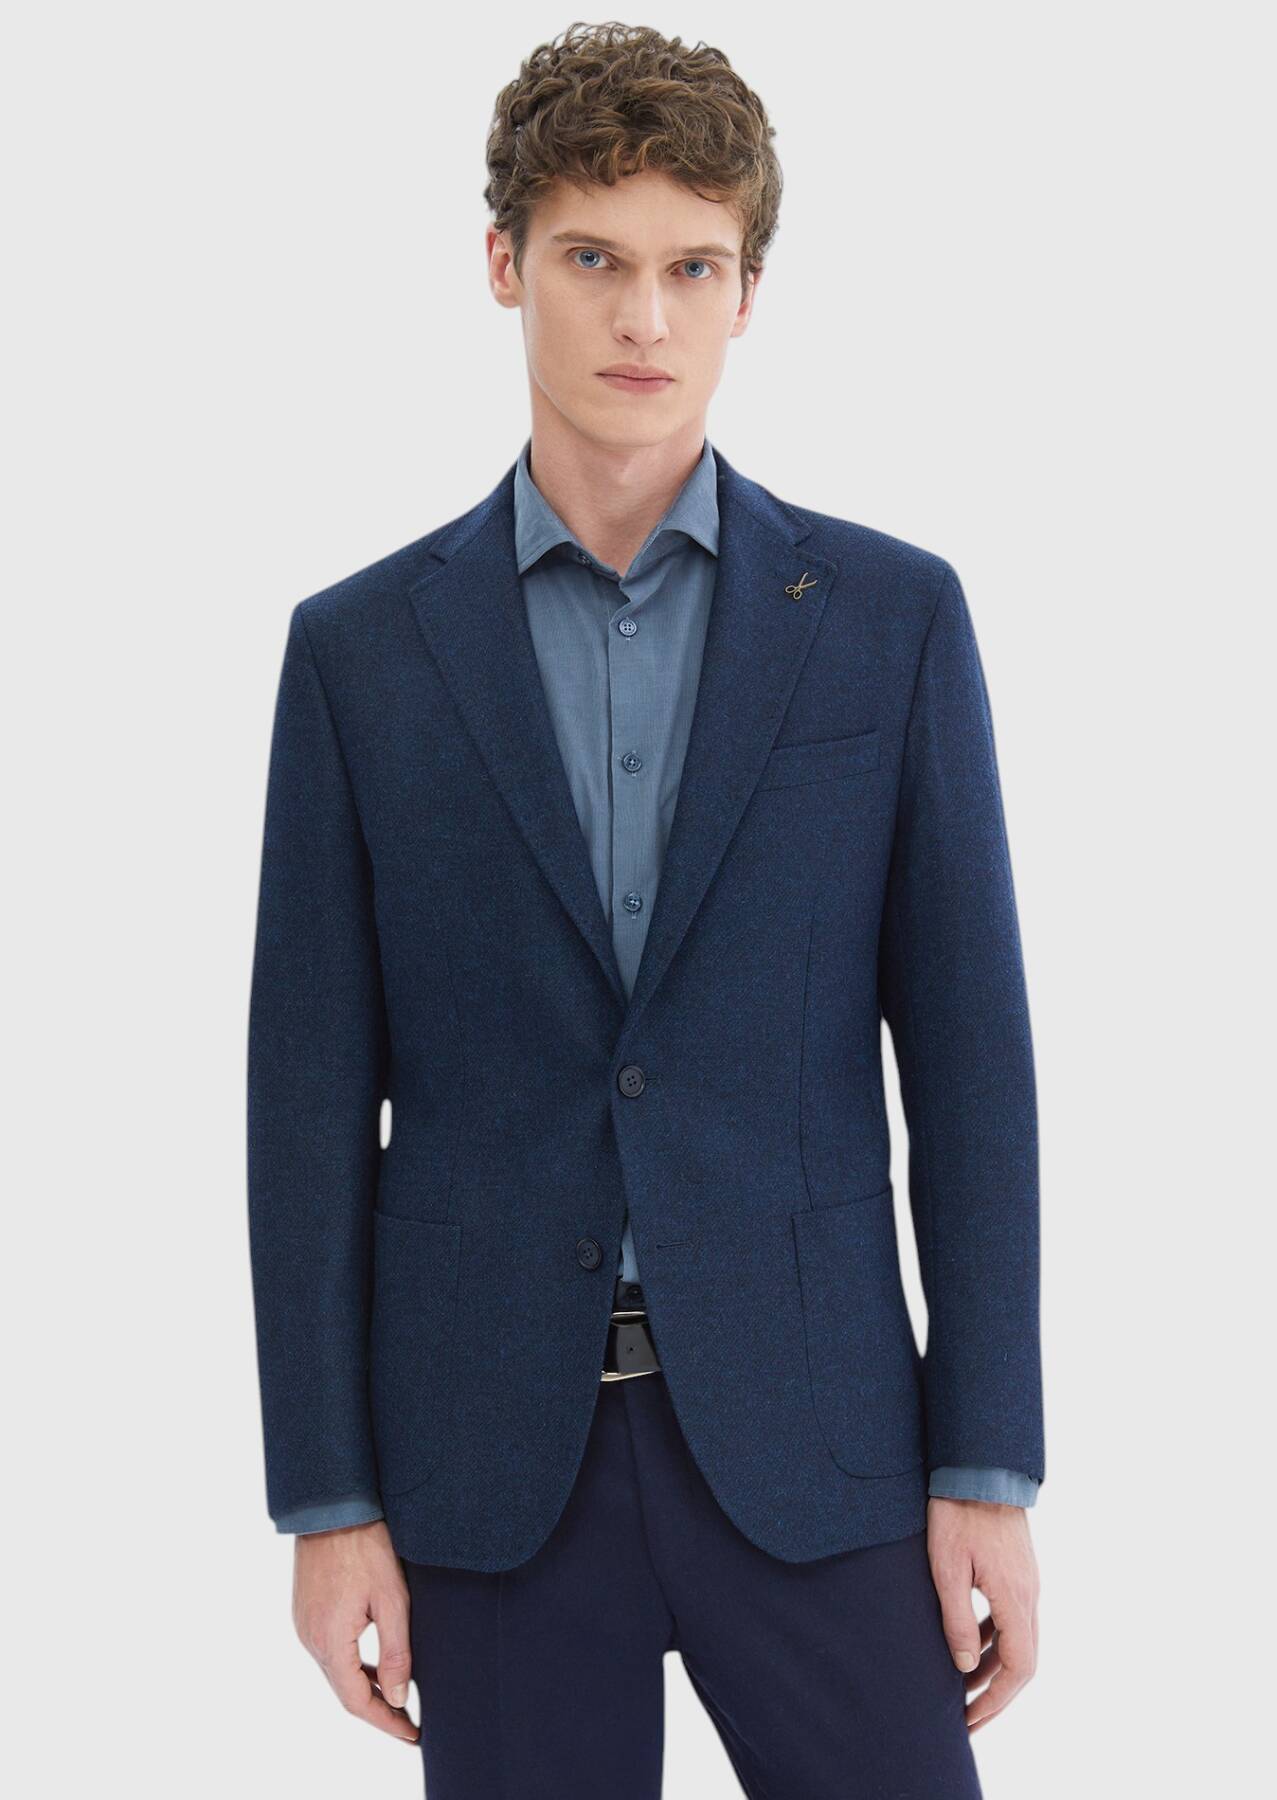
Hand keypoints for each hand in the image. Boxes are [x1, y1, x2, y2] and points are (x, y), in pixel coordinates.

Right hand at [292, 1518, 419, 1743]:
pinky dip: (352, 1665)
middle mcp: (310, 1639)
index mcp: (330, 1641)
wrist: (332, 1507)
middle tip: (408, 1723)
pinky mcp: (306, 1611)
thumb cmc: (365, 1546)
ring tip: (396, 1697)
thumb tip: (397, 1697)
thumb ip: (395, 1652)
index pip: (357, 1701)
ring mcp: (305, 1624)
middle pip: (344, 1691)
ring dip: (364, 1687)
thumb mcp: (391, 1599)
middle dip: (377, 1710)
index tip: (411, 1734)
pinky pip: (329, 1651)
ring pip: (336, 1672)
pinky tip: (373, 1664)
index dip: (385, 1722)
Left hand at [926, 1495, 1038, 1732]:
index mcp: (1016, 1598)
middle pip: (1023, 1660)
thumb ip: (956, 1620)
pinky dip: (991, 1638)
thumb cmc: (958, 1513)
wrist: (979, 1466)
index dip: (997, 1700)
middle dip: (996, 1693)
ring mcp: (1026, 1580)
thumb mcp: (946, 1569)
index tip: (973, 1720)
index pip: (1019, 1668)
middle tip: (967, 1717)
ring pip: (1017, 1639)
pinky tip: (966, 1643)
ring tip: (959, 1686)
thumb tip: (962, 1666)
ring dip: (992, 1666)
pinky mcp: (1017, 1569)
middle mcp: (1029, 1593)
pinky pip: (1010, 1616)